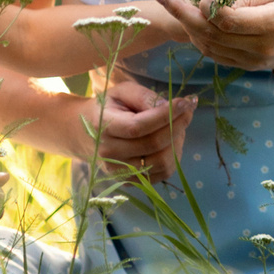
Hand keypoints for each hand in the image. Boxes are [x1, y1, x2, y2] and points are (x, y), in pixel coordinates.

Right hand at [77, 70, 194, 180]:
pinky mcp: (131, 181)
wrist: (85, 134)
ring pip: (162, 162)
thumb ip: (144, 96)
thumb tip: (169, 105)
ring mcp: (120, 171)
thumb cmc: (108, 107)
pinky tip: (171, 141)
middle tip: (187, 110)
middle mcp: (109, 153)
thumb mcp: (122, 92)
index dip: (166, 115)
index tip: (185, 102)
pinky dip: (174, 155)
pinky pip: (163, 173)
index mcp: (104, 127)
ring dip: (177, 141)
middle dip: (178, 125)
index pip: (139, 126)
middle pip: (154, 144)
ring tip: (177, 126)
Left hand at [150, 0, 273, 73]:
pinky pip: (215, 54)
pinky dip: (199, 38)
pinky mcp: (248, 66)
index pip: (227, 19)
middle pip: (212, 33)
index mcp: (272, 24)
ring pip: (208, 46)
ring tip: (173, 5)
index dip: (206, 5)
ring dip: (187, 26)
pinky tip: (191, 21)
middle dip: (181, 14)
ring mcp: (254, 61)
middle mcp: (261, 47)